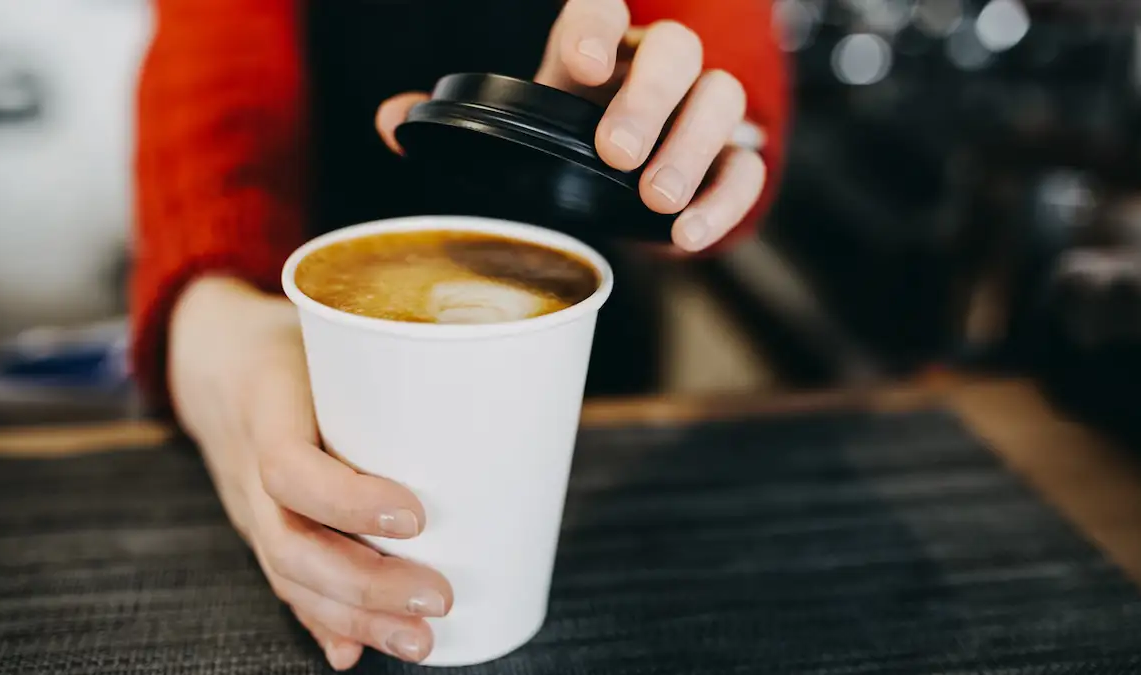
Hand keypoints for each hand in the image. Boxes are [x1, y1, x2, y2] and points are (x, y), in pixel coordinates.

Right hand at [168, 277, 452, 669]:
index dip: (348, 500)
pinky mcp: (262, 527)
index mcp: (265, 405)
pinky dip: (322, 622)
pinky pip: (285, 583)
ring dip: (355, 618)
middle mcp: (246, 466)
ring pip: (288, 576)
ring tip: (419, 642)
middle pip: (290, 544)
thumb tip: (483, 382)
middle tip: (438, 597)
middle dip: (366, 585)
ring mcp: (249, 505)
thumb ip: (388, 356)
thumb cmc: (291, 340)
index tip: (416, 515)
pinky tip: (355, 654)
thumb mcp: (328, 330)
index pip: (288, 467)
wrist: (211, 358)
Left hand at [374, 0, 766, 252]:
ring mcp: (699, 110)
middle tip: (615, 152)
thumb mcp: (514, 130)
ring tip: (656, 198)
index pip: (601, 8)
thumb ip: (458, 124)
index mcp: (596, 50)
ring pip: (723, 99)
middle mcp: (654, 68)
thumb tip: (392, 122)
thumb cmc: (565, 145)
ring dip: (692, 146)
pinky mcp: (729, 160)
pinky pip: (748, 167)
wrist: (622, 185)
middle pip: (676, 50)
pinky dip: (725, 199)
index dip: (594, 25)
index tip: (578, 65)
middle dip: (649, 98)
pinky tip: (688, 233)